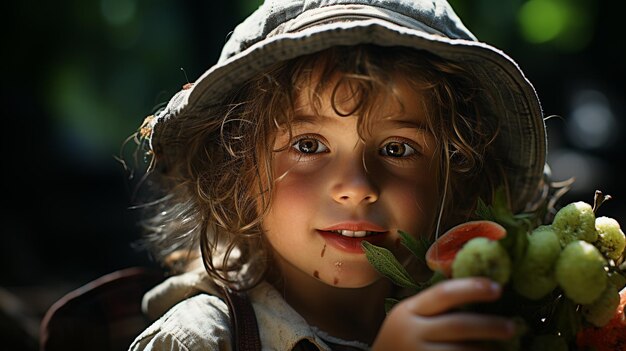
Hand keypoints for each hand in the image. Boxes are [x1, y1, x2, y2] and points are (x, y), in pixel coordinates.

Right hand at [371, 277, 515, 350]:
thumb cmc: (402, 339)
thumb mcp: (410, 316)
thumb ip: (434, 307)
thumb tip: (479, 289)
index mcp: (410, 311)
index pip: (443, 294)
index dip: (471, 288)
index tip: (497, 288)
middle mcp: (412, 332)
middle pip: (458, 325)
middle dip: (488, 326)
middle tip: (512, 326)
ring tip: (505, 350)